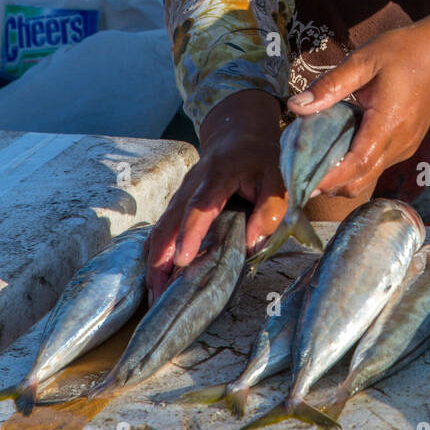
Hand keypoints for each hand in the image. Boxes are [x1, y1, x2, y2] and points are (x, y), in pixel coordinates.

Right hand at [146, 90, 284, 302]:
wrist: (237, 134)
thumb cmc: (259, 158)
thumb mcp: (275, 178)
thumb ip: (270, 208)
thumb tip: (253, 243)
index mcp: (217, 176)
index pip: (200, 206)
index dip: (190, 232)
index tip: (183, 259)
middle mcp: (191, 186)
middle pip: (169, 222)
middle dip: (161, 258)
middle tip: (158, 293)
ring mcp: (180, 195)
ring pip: (160, 229)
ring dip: (155, 262)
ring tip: (154, 295)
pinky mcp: (177, 204)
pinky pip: (162, 230)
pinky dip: (156, 254)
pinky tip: (154, 279)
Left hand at [286, 4, 429, 202]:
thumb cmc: (404, 53)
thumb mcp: (364, 60)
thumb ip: (330, 85)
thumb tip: (296, 106)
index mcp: (389, 123)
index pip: (357, 164)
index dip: (329, 178)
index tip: (301, 180)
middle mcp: (399, 143)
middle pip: (360, 180)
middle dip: (329, 185)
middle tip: (297, 174)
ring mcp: (404, 147)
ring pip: (368, 175)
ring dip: (340, 175)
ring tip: (311, 159)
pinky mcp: (404, 146)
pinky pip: (376, 164)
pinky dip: (353, 165)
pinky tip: (336, 146)